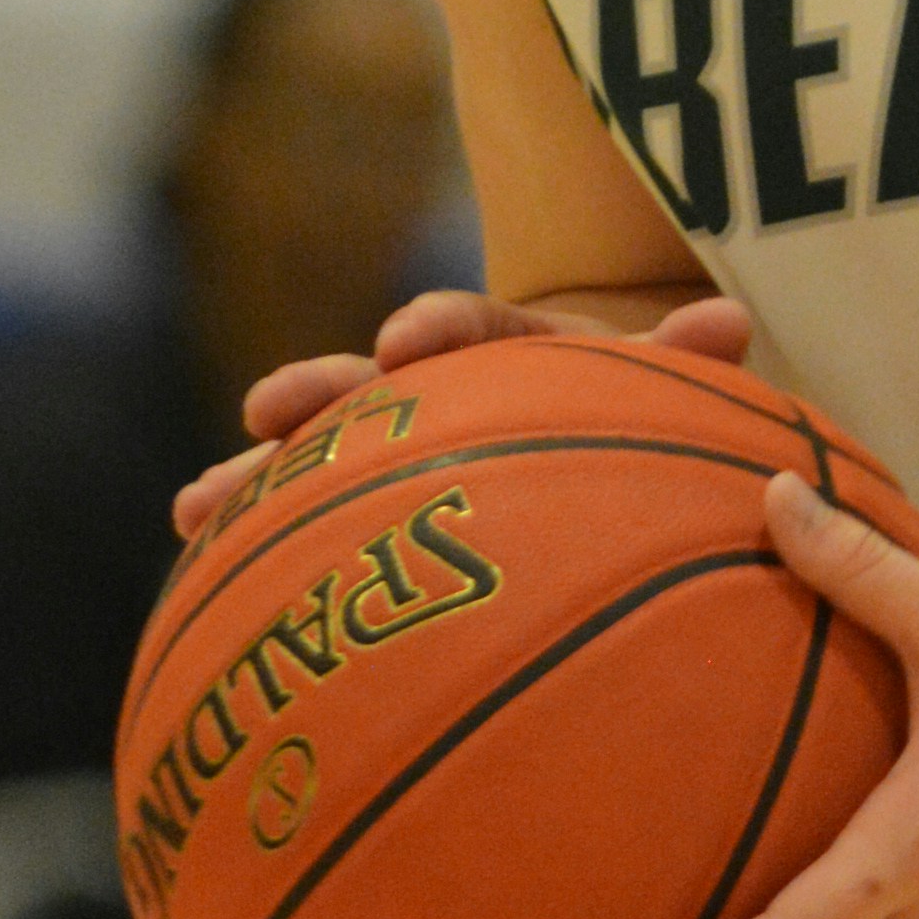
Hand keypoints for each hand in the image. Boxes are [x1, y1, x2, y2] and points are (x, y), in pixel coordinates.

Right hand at [171, 283, 754, 536]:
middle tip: (264, 410)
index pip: (474, 334)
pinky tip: (201, 597)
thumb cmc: (653, 426)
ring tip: (192, 509)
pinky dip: (263, 563)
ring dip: (260, 485)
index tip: (403, 342)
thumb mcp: (670, 396)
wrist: (635, 468)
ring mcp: (408, 464)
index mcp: (517, 358)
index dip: (439, 332)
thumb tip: (726, 321)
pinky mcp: (386, 530)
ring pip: (325, 470)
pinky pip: (320, 546)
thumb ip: (684, 363)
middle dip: (318, 401)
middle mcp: (448, 402)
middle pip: (373, 395)